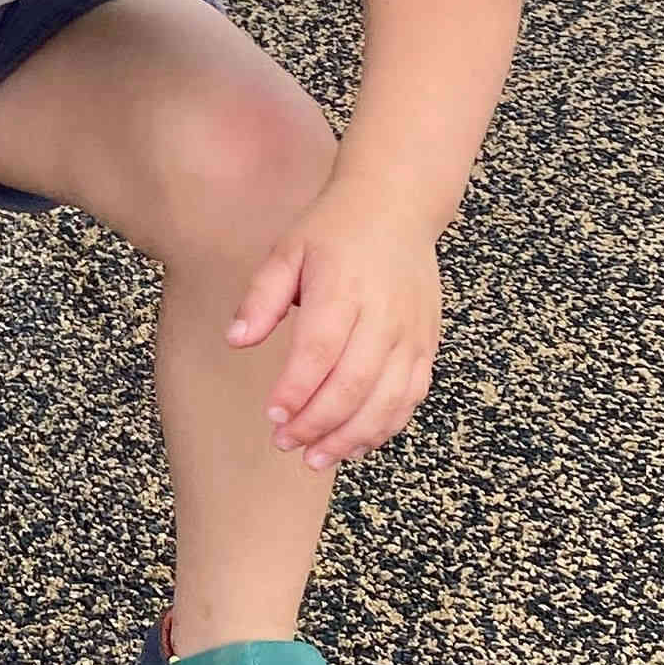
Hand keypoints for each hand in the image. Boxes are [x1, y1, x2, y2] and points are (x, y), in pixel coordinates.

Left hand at [227, 182, 441, 469]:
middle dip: (318, 423)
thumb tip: (236, 340)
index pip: (320, 350)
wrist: (397, 206)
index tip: (272, 415)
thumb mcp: (286, 250)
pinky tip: (355, 444)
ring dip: (351, 436)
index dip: (297, 389)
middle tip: (285, 444)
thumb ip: (261, 298)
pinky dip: (385, 426)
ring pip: (387, 399)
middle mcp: (383, 315)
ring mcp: (411, 333)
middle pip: (354, 383)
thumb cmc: (334, 230)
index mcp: (344, 288)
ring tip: (316, 458)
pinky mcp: (426, 344)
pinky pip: (411, 396)